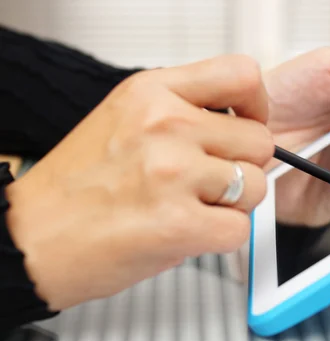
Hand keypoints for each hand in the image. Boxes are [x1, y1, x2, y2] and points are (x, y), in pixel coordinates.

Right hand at [5, 55, 273, 309]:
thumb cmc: (76, 186)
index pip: (243, 75)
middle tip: (209, 182)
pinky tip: (187, 233)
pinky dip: (221, 238)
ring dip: (233, 205)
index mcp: (152, 92)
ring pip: (256, 186)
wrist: (32, 238)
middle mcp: (165, 124)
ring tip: (191, 208)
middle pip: (259, 140)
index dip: (257, 105)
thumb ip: (184, 112)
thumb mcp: (125, 118)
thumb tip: (242, 124)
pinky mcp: (178, 222)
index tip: (247, 123)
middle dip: (243, 166)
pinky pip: (241, 229)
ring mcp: (173, 172)